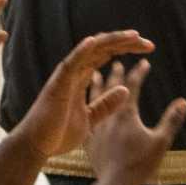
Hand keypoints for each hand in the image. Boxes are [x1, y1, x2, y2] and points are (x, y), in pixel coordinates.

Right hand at [16, 30, 151, 158]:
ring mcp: (65, 77)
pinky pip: (70, 64)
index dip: (126, 49)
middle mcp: (74, 73)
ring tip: (133, 36)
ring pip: (90, 50)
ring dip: (112, 41)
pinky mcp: (57, 85)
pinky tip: (93, 41)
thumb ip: (105, 105)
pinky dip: (81, 51)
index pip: (106, 56)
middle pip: (102, 48)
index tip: (149, 48)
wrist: (36, 148)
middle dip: (125, 43)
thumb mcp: (91, 119)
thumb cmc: (58, 134)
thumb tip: (125, 90)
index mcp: (81, 79)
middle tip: (148, 43)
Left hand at [86, 60, 185, 184]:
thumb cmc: (140, 163)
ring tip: (94, 74)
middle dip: (115, 74)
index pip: (133, 86)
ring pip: (95, 100)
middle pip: (111, 89)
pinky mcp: (90, 140)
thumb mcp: (161, 141)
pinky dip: (88, 107)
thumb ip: (172, 120)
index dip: (139, 72)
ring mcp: (98, 128)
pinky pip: (88, 118)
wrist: (115, 184)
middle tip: (117, 62)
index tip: (144, 62)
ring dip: (97, 85)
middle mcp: (109, 117)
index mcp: (126, 114)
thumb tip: (183, 102)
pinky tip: (86, 107)